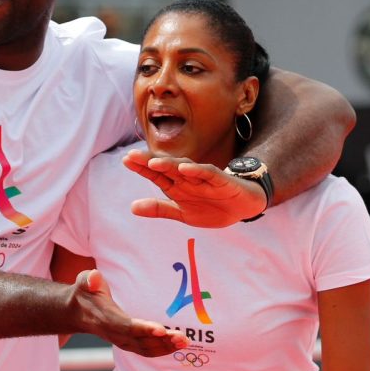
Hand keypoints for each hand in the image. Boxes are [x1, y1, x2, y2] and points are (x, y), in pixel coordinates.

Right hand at [72, 269, 186, 356]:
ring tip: (185, 342)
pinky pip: (146, 351)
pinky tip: (176, 345)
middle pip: (140, 341)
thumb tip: (94, 278)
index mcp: (105, 318)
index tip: (161, 329)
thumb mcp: (83, 281)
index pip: (126, 326)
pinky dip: (162, 350)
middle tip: (183, 338)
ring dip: (166, 347)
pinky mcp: (127, 343)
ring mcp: (121, 341)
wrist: (76, 312)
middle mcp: (114, 333)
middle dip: (163, 341)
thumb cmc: (84, 292)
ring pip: (145, 349)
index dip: (143, 329)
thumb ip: (89, 280)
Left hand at [123, 149, 265, 227]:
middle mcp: (187, 178)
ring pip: (184, 167)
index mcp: (177, 186)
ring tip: (152, 163)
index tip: (126, 160)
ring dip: (169, 164)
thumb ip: (159, 209)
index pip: (156, 175)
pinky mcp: (220, 180)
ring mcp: (203, 178)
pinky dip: (196, 170)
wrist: (243, 209)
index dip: (141, 168)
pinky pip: (207, 173)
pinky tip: (184, 169)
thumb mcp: (182, 213)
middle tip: (132, 156)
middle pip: (166, 168)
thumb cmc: (211, 207)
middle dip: (149, 162)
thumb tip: (132, 207)